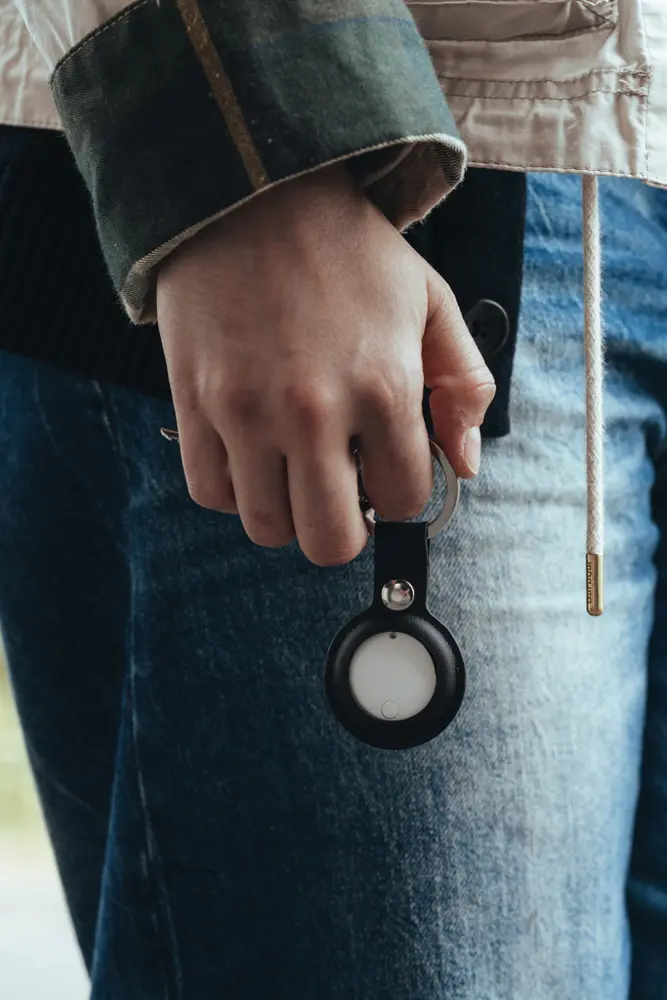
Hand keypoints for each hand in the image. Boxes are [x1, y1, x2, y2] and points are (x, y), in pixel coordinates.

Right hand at [156, 164, 494, 565]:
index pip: (404, 500)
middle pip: (332, 540)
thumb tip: (464, 466)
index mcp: (384, 385)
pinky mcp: (194, 404)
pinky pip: (210, 493)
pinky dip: (234, 490)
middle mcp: (315, 411)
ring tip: (295, 469)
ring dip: (288, 512)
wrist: (250, 187)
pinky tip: (252, 455)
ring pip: (267, 528)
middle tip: (341, 489)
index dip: (399, 493)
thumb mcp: (429, 299)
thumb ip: (464, 385)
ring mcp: (247, 412)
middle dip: (346, 526)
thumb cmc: (344, 247)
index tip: (384, 471)